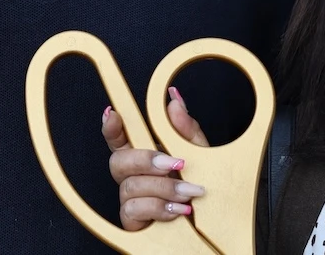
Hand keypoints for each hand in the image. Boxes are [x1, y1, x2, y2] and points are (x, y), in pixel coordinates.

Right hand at [101, 87, 209, 230]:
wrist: (214, 223)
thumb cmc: (202, 186)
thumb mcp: (200, 154)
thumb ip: (185, 128)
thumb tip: (174, 100)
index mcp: (146, 156)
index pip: (120, 138)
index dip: (111, 127)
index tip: (111, 114)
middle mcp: (134, 176)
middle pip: (118, 161)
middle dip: (146, 161)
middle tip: (176, 164)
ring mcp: (131, 200)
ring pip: (130, 186)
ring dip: (163, 188)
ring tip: (190, 192)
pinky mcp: (134, 223)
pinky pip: (133, 210)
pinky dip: (158, 208)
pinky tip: (178, 210)